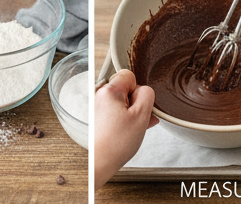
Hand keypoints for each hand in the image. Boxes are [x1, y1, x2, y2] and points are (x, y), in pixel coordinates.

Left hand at [94, 69, 157, 185]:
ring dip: (128, 113)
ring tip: (131, 130)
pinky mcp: (93, 118)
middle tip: (137, 121)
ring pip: (119, 103)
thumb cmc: (115, 144)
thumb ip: (147, 94)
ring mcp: (93, 107)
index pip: (130, 76)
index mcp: (108, 90)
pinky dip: (119, 119)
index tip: (137, 107)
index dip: (138, 91)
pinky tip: (124, 132)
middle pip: (124, 90)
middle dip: (134, 103)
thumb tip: (143, 90)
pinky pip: (111, 112)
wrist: (97, 165)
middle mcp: (97, 95)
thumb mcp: (142, 115)